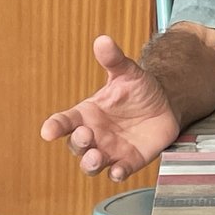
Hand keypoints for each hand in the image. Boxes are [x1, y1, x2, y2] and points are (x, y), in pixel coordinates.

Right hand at [40, 35, 180, 181]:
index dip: (55, 126)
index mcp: (87, 114)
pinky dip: (116, 174)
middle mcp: (94, 134)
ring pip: (92, 164)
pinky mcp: (128, 161)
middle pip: (76, 145)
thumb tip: (103, 40)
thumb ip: (113, 60)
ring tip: (96, 157)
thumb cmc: (139, 89)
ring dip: (90, 163)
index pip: (64, 122)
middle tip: (86, 135)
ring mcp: (110, 150)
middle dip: (78, 143)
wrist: (166, 104)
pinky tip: (118, 171)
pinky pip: (118, 172)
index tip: (49, 131)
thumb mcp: (127, 72)